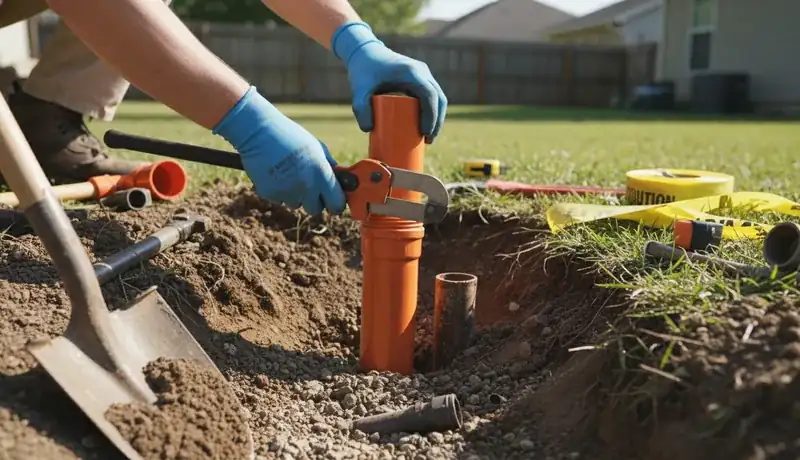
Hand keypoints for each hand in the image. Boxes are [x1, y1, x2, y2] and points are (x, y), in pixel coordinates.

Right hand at [212, 87, 345, 214]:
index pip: (336, 204)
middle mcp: (306, 186)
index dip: (335, 204)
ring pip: (296, 204)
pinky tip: (274, 173)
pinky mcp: (270, 194)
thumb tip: (340, 181)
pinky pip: (279, 200)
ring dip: (294, 195)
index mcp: (322, 173)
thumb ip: (329, 167)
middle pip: (315, 210)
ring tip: (287, 173)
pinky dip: (278, 191)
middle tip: (307, 185)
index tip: (332, 201)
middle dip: (313, 201)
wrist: (258, 131)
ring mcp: (287, 192)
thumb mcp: (317, 147)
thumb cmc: (290, 136)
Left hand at [332, 22, 447, 143]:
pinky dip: (433, 110)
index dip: (431, 116)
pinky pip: (432, 95)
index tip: (425, 133)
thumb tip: (368, 130)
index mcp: (411, 72)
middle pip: (438, 98)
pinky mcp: (420, 78)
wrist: (364, 51)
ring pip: (438, 97)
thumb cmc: (363, 70)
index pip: (429, 95)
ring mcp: (423, 74)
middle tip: (428, 140)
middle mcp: (421, 71)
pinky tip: (429, 124)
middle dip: (437, 121)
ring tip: (428, 137)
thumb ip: (360, 108)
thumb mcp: (359, 88)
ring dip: (437, 117)